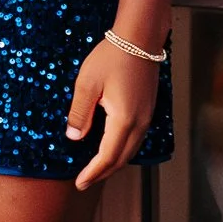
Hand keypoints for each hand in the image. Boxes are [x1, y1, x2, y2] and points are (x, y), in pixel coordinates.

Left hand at [67, 37, 159, 188]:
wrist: (139, 38)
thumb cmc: (111, 57)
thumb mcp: (87, 84)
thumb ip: (80, 113)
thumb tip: (74, 138)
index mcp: (124, 120)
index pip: (107, 156)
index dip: (93, 172)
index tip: (79, 182)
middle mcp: (140, 123)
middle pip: (122, 159)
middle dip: (103, 173)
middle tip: (85, 182)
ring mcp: (147, 117)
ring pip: (131, 150)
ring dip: (114, 163)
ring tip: (96, 170)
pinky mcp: (149, 109)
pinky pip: (136, 139)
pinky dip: (123, 151)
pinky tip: (112, 148)